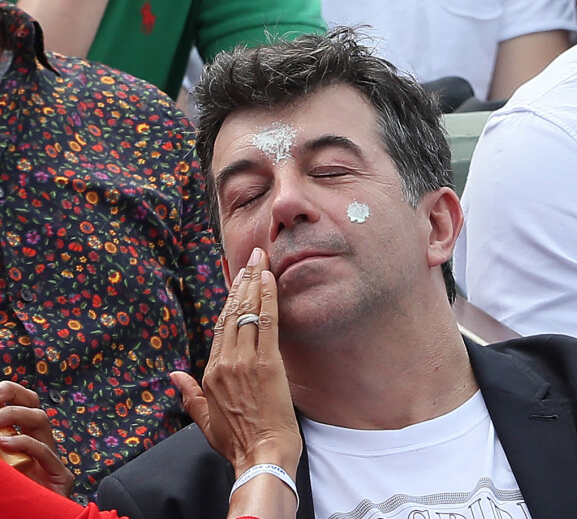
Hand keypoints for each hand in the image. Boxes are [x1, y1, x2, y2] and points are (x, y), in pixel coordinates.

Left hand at [0, 381, 73, 497]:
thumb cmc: (16, 505)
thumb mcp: (5, 474)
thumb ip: (2, 452)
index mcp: (25, 446)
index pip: (25, 408)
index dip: (13, 394)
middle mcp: (40, 448)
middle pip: (35, 409)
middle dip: (15, 397)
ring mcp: (51, 461)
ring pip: (42, 422)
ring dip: (16, 417)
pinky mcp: (60, 477)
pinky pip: (45, 451)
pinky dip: (25, 444)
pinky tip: (5, 444)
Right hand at [171, 247, 301, 476]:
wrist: (261, 456)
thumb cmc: (237, 440)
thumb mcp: (204, 420)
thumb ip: (187, 394)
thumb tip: (172, 375)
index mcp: (211, 371)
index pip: (220, 326)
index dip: (228, 299)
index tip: (235, 278)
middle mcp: (225, 360)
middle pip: (232, 312)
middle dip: (242, 280)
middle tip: (250, 256)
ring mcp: (245, 359)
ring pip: (247, 311)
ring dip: (254, 281)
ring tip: (259, 258)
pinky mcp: (268, 362)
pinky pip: (266, 322)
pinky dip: (267, 297)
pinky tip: (269, 278)